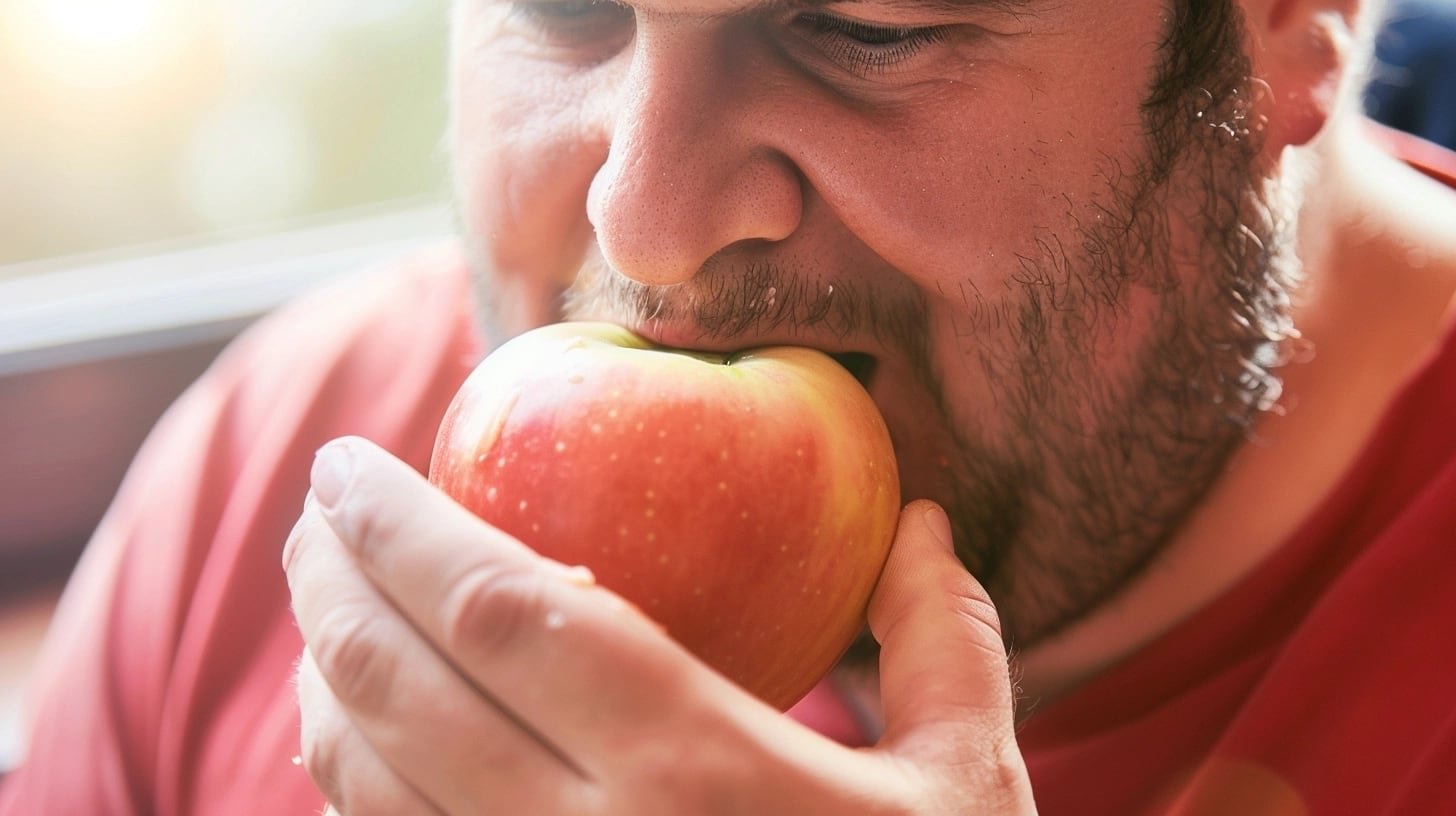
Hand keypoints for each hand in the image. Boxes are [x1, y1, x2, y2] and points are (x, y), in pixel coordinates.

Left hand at [284, 436, 1034, 814]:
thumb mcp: (970, 790)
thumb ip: (944, 644)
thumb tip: (921, 519)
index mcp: (697, 775)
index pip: (504, 607)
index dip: (402, 525)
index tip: (351, 462)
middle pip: (399, 683)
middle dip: (332, 577)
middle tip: (320, 505)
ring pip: (365, 783)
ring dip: (320, 675)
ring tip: (322, 600)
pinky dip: (345, 785)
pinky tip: (352, 735)